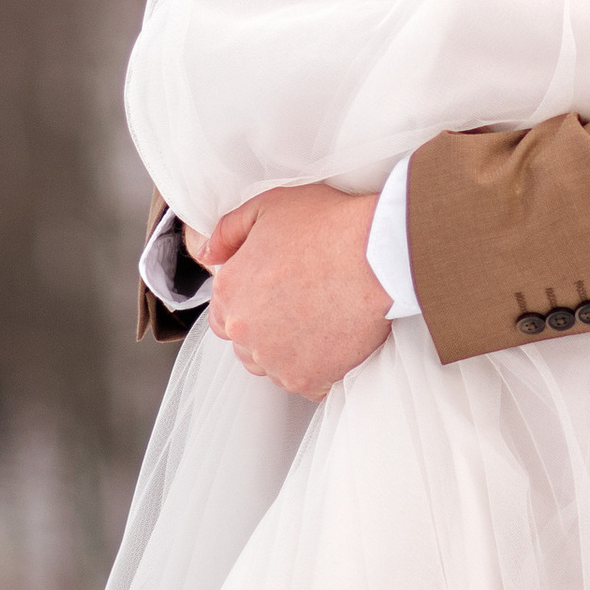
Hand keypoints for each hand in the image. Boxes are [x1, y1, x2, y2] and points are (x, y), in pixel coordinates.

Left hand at [189, 182, 390, 398]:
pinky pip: (304, 382)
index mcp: (229, 290)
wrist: (380, 252)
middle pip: (244, 342)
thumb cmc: (329, 225)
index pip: (222, 312)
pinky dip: (316, 367)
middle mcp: (244, 330)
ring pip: (271, 365)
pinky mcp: (307, 378)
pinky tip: (333, 338)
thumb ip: (228, 230)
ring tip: (318, 320)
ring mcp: (275, 359)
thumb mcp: (269, 206)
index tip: (275, 291)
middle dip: (266, 327)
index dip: (248, 300)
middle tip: (301, 303)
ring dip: (286, 349)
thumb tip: (209, 253)